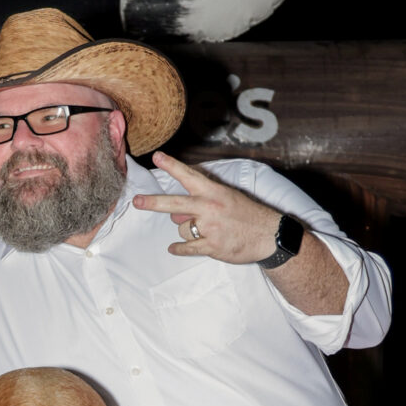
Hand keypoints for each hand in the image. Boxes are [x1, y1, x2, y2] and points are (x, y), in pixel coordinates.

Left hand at [132, 152, 285, 263]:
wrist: (269, 236)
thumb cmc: (248, 214)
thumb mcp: (228, 198)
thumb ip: (201, 202)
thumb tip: (176, 214)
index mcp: (214, 192)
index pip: (188, 176)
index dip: (171, 165)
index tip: (157, 156)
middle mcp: (209, 208)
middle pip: (174, 203)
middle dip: (153, 202)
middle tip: (136, 201)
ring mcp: (210, 228)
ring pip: (182, 228)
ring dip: (188, 230)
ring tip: (207, 230)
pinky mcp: (211, 246)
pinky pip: (187, 247)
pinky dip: (179, 249)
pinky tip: (174, 248)